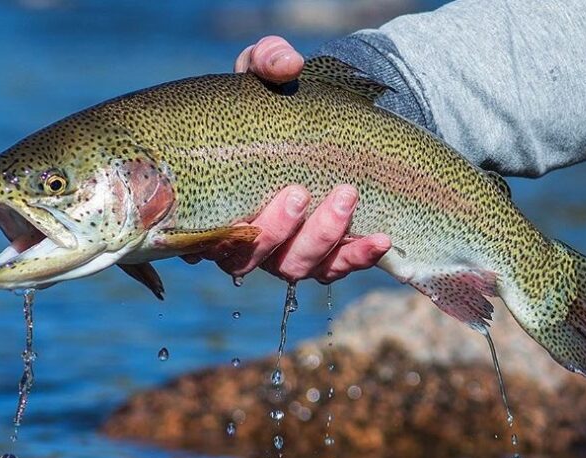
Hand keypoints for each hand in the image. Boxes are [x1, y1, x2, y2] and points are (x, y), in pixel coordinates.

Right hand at [183, 37, 390, 283]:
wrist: (326, 120)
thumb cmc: (281, 99)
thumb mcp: (268, 72)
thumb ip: (267, 60)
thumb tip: (287, 64)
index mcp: (217, 203)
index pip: (204, 238)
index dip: (217, 236)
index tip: (238, 210)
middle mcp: (246, 237)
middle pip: (250, 258)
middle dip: (276, 229)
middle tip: (299, 192)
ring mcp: (285, 251)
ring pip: (294, 266)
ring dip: (321, 237)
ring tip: (345, 195)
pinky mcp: (324, 256)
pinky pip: (337, 269)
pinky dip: (358, 256)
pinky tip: (381, 238)